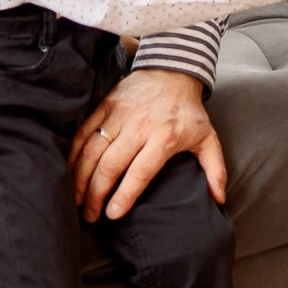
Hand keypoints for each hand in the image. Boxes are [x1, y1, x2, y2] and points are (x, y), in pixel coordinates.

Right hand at [70, 67, 224, 220]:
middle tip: (89, 215)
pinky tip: (69, 172)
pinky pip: (83, 133)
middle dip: (96, 194)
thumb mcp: (208, 138)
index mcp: (164, 138)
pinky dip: (73, 154)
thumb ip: (215, 170)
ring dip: (80, 179)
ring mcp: (118, 116)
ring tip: (76, 200)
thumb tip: (218, 199)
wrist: (172, 71)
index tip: (113, 215)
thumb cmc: (188, 111)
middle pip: (110, 166)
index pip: (140, 172)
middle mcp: (139, 127)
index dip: (124, 196)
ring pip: (92, 151)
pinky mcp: (104, 106)